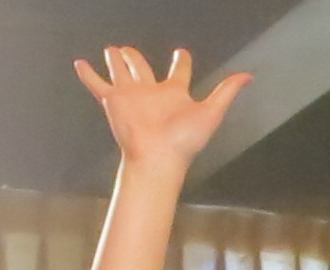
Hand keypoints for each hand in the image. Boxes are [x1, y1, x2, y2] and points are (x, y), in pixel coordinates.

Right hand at [74, 46, 249, 168]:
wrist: (158, 158)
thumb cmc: (184, 141)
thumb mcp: (211, 112)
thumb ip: (227, 92)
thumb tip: (249, 76)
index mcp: (174, 93)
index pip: (179, 72)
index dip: (181, 61)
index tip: (181, 54)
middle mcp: (151, 92)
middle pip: (142, 67)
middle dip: (136, 57)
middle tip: (129, 50)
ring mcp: (131, 96)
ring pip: (121, 71)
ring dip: (117, 60)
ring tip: (112, 50)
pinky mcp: (113, 101)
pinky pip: (97, 84)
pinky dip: (88, 75)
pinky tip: (80, 64)